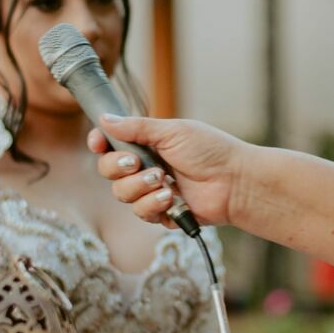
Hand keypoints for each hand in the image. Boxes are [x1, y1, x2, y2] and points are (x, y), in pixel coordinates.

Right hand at [89, 115, 247, 228]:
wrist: (235, 182)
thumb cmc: (211, 151)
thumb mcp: (172, 131)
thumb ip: (137, 128)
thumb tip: (106, 119)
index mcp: (147, 144)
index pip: (111, 144)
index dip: (100, 144)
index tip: (98, 142)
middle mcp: (145, 167)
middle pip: (109, 170)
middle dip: (118, 167)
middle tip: (136, 162)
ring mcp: (152, 191)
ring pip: (122, 193)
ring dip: (139, 186)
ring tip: (164, 180)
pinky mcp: (161, 213)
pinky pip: (141, 212)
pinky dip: (153, 204)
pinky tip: (172, 197)